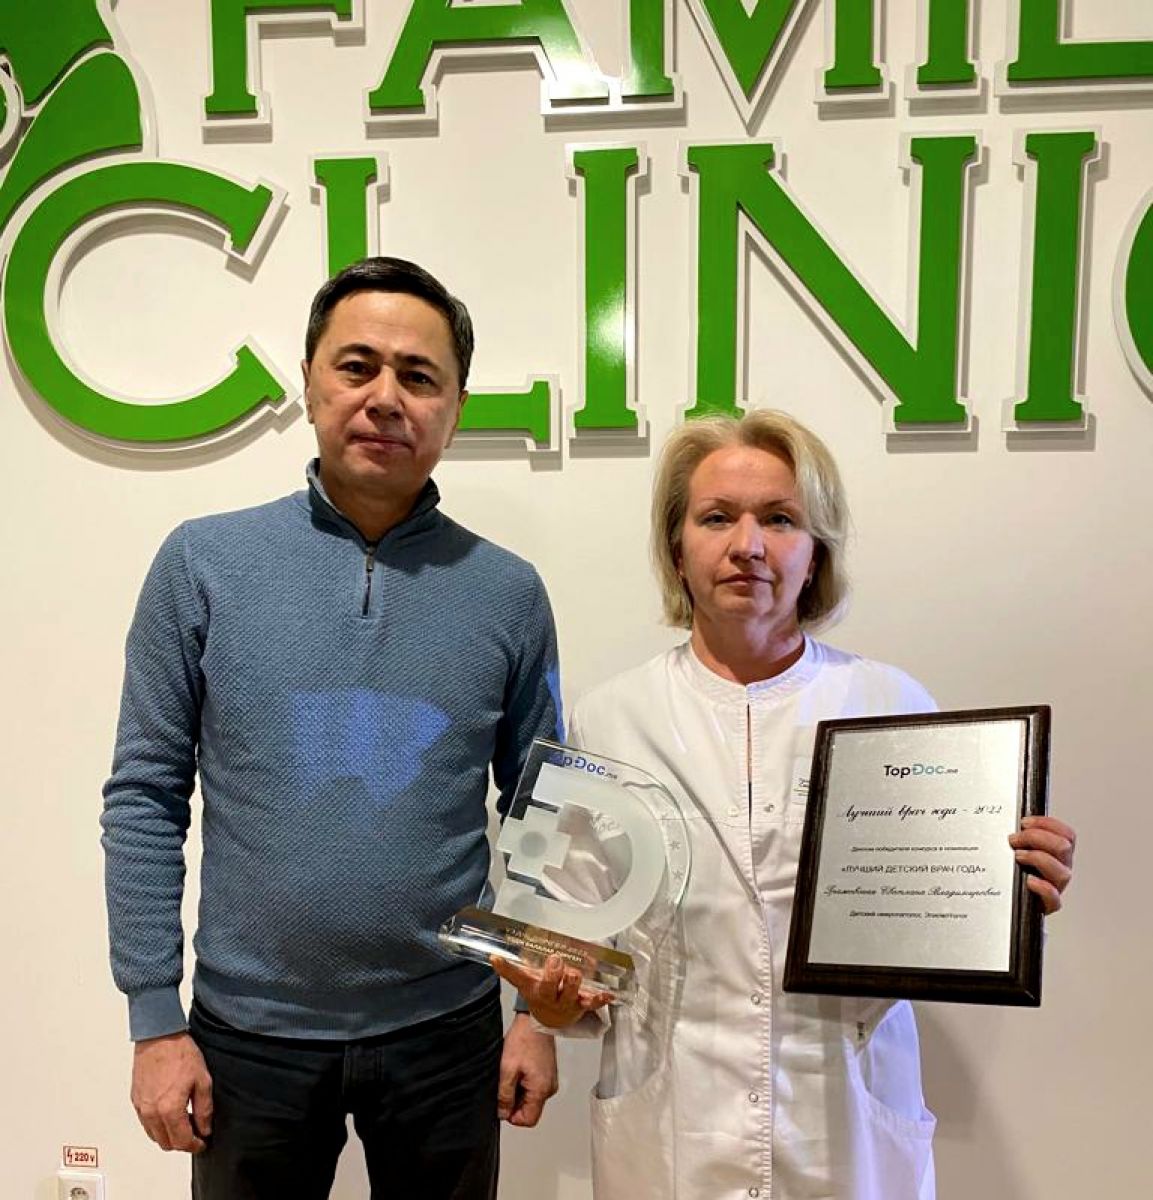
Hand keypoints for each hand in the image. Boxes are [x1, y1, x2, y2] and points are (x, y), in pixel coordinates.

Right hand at [131, 1031, 212, 1152]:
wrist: (159, 1036)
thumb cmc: (180, 1053)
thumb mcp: (202, 1080)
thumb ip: (204, 1109)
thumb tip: (205, 1128)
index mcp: (169, 1110)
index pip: (182, 1142)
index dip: (195, 1145)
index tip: (202, 1142)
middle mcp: (151, 1113)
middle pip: (166, 1143)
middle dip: (182, 1142)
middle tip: (196, 1130)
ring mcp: (141, 1108)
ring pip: (154, 1135)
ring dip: (169, 1134)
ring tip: (184, 1118)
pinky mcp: (135, 1100)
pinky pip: (146, 1123)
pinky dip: (158, 1124)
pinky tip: (170, 1110)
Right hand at [491, 954, 612, 1028]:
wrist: (550, 1019)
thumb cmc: (540, 994)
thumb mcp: (526, 982)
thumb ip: (511, 970)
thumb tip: (493, 957)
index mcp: (535, 990)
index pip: (518, 978)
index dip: (508, 969)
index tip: (497, 958)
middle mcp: (550, 997)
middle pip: (549, 987)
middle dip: (552, 974)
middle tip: (555, 961)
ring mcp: (568, 1003)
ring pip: (571, 993)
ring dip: (573, 982)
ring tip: (574, 973)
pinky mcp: (583, 1006)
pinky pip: (593, 1004)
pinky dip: (600, 999)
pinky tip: (608, 994)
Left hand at [498, 1013, 557, 1127]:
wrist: (536, 1020)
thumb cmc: (524, 1039)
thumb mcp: (507, 1069)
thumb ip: (505, 1095)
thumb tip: (503, 1113)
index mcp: (541, 1090)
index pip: (528, 1120)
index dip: (512, 1116)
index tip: (503, 1104)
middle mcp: (549, 1088)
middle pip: (530, 1109)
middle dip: (515, 1101)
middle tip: (506, 1083)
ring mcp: (550, 1080)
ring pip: (531, 1098)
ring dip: (519, 1090)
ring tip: (513, 1072)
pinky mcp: (548, 1072)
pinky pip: (535, 1087)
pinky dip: (524, 1082)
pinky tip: (519, 1068)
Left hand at [1008, 815, 1075, 913]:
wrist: (1003, 901)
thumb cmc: (1006, 871)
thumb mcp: (1012, 848)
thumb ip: (1016, 835)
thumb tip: (1002, 818)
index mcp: (1055, 853)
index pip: (1066, 834)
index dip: (1047, 824)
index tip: (1024, 822)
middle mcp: (1059, 869)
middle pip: (1064, 848)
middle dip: (1037, 838)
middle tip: (1014, 840)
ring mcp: (1055, 887)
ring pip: (1062, 872)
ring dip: (1038, 858)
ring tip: (1017, 857)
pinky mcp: (1047, 905)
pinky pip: (1054, 899)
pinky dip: (1043, 888)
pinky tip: (1028, 881)